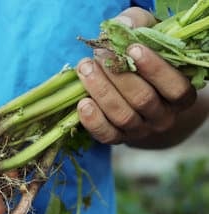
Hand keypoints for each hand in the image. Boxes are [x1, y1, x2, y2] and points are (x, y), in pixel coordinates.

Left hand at [76, 7, 197, 146]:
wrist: (133, 90)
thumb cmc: (142, 58)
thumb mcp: (146, 36)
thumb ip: (138, 26)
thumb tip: (123, 27)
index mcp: (180, 95)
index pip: (175, 88)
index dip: (155, 69)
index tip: (132, 49)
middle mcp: (163, 116)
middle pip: (143, 100)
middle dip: (119, 76)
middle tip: (100, 55)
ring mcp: (140, 130)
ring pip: (123, 116)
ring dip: (101, 91)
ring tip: (85, 68)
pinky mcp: (118, 138)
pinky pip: (106, 134)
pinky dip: (93, 120)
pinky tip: (82, 103)